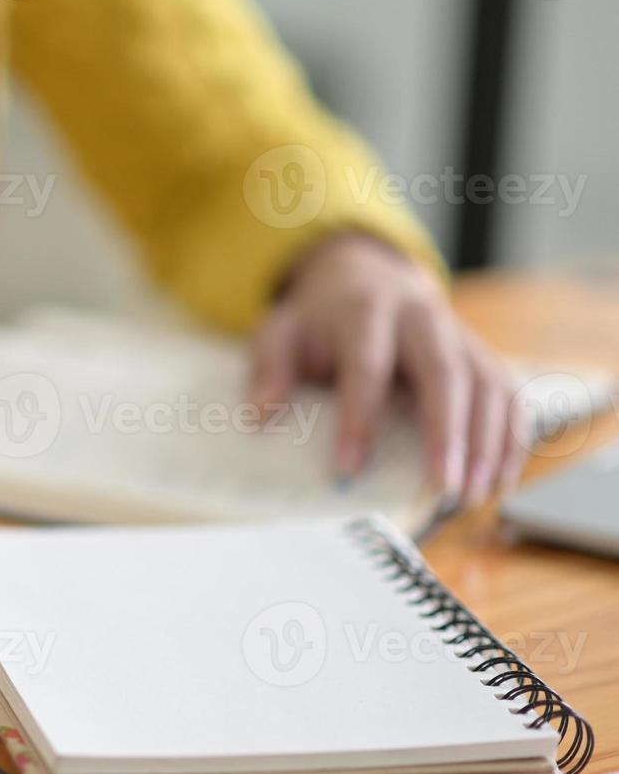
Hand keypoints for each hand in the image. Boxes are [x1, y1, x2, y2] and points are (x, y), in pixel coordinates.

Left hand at [250, 235, 525, 505]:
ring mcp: (458, 335)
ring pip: (488, 384)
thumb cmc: (318, 320)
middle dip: (447, 431)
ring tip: (471, 495)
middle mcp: (421, 317)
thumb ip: (269, 368)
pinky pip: (510, 395)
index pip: (366, 366)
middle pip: (444, 372)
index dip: (359, 419)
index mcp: (366, 309)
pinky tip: (499, 482)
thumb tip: (262, 415)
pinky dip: (511, 439)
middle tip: (442, 485)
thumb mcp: (279, 332)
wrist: (363, 278)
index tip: (349, 469)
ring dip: (488, 443)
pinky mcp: (481, 355)